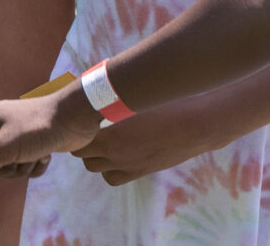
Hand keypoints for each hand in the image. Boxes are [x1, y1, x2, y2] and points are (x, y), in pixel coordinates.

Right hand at [0, 86, 98, 193]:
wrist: (74, 119)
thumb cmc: (37, 128)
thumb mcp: (4, 148)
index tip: (1, 158)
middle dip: (9, 167)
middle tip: (22, 155)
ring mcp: (14, 135)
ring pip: (8, 168)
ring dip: (24, 167)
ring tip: (37, 153)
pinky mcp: (31, 144)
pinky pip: (24, 167)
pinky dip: (35, 166)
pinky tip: (45, 155)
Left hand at [74, 100, 214, 184]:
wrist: (193, 126)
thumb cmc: (165, 105)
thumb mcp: (133, 99)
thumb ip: (111, 102)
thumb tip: (94, 91)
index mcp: (111, 135)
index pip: (78, 139)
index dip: (76, 129)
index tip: (78, 118)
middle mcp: (115, 154)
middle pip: (82, 155)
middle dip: (82, 142)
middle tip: (88, 128)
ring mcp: (127, 166)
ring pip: (95, 168)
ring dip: (94, 156)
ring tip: (101, 141)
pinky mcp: (139, 172)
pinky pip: (113, 178)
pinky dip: (109, 169)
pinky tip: (116, 154)